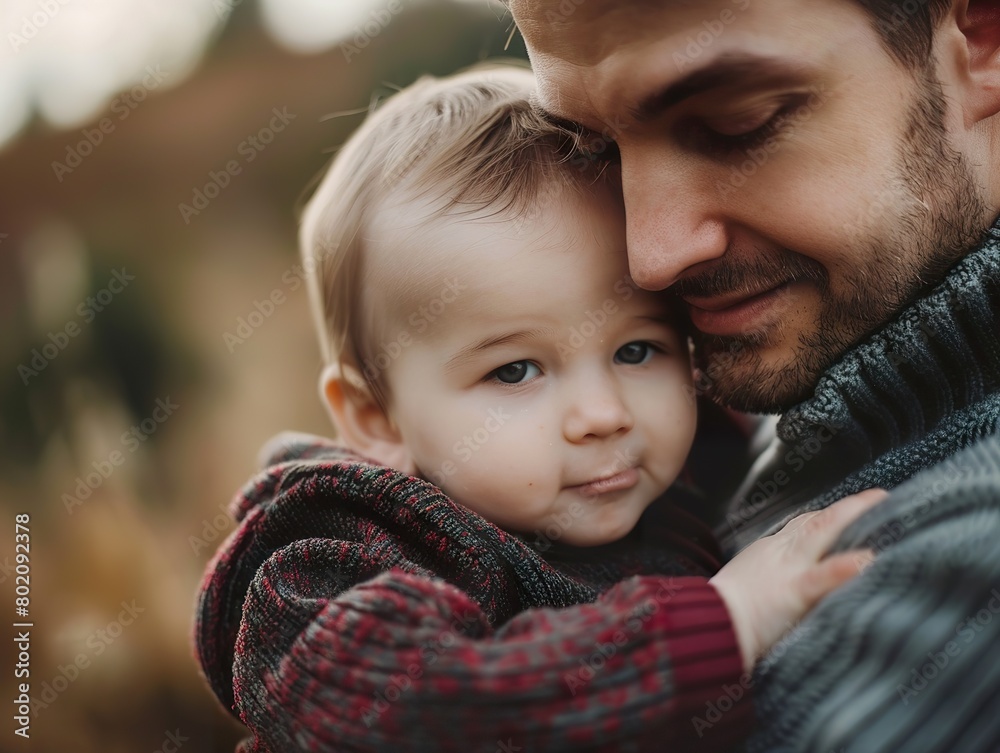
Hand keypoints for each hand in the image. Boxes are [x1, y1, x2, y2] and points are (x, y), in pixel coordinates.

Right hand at [710, 488, 886, 671]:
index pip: (802, 526)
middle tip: (880, 496)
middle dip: (850, 507)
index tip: (851, 509)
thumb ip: (768, 577)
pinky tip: (867, 561)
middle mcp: (780, 553)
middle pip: (817, 522)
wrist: (705, 623)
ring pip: (822, 533)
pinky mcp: (792, 592)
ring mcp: (787, 570)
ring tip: (882, 505)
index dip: (829, 516)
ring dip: (853, 516)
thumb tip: (782, 582)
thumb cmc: (720, 610)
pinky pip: (821, 577)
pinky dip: (844, 567)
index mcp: (769, 552)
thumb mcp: (743, 583)